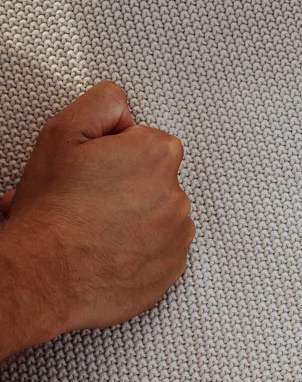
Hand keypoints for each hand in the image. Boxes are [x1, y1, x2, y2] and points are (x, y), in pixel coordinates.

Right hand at [0, 83, 192, 357]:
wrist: (42, 279)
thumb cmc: (50, 211)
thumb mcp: (63, 132)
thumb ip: (103, 102)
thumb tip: (123, 108)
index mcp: (159, 154)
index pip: (142, 141)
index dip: (111, 154)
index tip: (90, 172)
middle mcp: (178, 194)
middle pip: (151, 178)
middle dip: (122, 186)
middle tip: (86, 202)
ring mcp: (177, 236)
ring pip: (155, 213)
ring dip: (131, 218)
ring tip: (93, 229)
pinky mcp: (171, 269)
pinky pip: (158, 250)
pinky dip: (137, 250)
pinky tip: (107, 251)